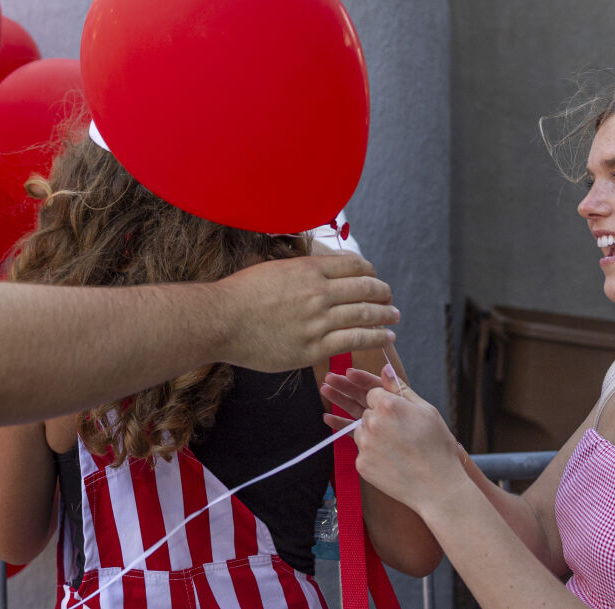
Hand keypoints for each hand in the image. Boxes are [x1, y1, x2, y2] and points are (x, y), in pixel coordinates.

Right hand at [214, 252, 396, 371]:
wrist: (220, 320)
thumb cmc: (240, 294)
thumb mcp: (273, 268)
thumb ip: (300, 270)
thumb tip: (317, 270)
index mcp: (308, 269)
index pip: (355, 265)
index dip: (370, 271)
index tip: (374, 278)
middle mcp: (318, 292)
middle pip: (366, 288)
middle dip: (383, 293)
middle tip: (389, 298)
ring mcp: (318, 321)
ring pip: (366, 315)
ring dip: (385, 315)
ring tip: (394, 317)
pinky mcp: (314, 348)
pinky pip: (355, 340)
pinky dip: (375, 337)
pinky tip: (384, 337)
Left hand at [323, 364, 466, 513]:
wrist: (437, 487)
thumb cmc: (437, 447)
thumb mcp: (425, 411)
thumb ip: (400, 389)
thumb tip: (385, 369)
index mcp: (389, 405)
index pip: (371, 391)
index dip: (370, 388)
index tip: (347, 374)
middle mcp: (372, 422)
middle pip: (361, 409)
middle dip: (346, 396)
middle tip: (326, 384)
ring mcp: (365, 444)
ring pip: (361, 430)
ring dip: (367, 430)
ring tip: (378, 434)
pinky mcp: (361, 463)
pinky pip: (362, 450)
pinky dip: (370, 450)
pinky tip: (384, 454)